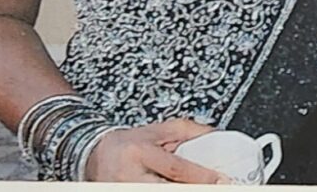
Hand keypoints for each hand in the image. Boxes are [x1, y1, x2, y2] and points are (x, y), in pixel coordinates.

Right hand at [84, 118, 226, 182]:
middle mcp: (131, 175)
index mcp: (140, 152)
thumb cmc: (130, 142)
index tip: (220, 179)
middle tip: (215, 187)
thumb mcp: (160, 130)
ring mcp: (125, 190)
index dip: (200, 176)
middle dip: (193, 188)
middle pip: (167, 188)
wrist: (96, 155)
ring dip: (184, 190)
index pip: (175, 168)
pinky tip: (182, 188)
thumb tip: (216, 136)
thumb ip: (189, 131)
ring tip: (200, 186)